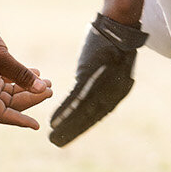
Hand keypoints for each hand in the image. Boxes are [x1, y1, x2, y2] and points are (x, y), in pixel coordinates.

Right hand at [0, 13, 52, 128]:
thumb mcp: (2, 59)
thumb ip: (22, 75)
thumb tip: (42, 89)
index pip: (2, 114)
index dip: (20, 120)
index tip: (37, 125)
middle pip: (9, 102)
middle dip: (30, 97)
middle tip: (50, 91)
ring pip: (10, 90)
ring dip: (28, 86)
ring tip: (47, 82)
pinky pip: (7, 78)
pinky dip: (21, 77)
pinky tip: (35, 72)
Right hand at [49, 14, 147, 146]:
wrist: (118, 29)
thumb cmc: (113, 44)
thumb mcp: (109, 66)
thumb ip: (101, 79)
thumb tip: (92, 84)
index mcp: (114, 92)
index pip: (95, 113)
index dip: (81, 126)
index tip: (69, 135)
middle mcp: (109, 94)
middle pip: (88, 118)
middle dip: (72, 131)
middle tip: (56, 142)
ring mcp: (99, 87)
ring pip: (82, 113)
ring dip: (67, 126)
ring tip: (53, 137)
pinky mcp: (89, 79)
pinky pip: (76, 100)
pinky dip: (65, 112)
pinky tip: (55, 122)